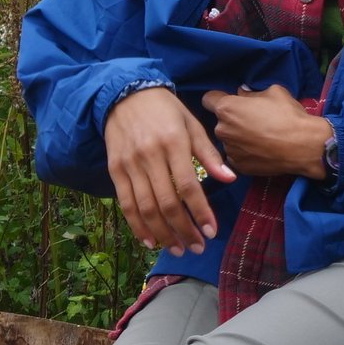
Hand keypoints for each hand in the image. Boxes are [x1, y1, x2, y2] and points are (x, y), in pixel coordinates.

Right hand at [105, 87, 233, 255]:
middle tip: (197, 247)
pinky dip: (137, 225)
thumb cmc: (167, 111)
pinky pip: (125, 204)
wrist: (126, 95)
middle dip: (183, 230)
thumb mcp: (193, 124)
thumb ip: (210, 153)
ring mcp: (129, 165)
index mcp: (173, 144)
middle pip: (166, 203)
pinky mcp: (114, 170)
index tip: (212, 231)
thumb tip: (229, 178)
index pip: (189, 186)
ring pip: (145, 208)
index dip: (201, 212)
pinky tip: (150, 240)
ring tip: (178, 249)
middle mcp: (149, 157)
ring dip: (162, 233)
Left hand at [201, 85, 333, 182]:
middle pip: (220, 121)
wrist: (304, 146)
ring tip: (260, 137)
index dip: (219, 98)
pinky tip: (261, 150)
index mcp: (227, 108)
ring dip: (238, 137)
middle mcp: (221, 129)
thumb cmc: (289, 115)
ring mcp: (229, 150)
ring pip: (228, 139)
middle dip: (232, 120)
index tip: (231, 101)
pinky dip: (245, 152)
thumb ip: (252, 93)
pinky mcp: (238, 165)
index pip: (208, 99)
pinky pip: (237, 155)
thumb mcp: (274, 92)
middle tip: (252, 120)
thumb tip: (243, 94)